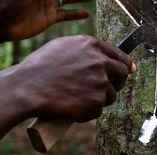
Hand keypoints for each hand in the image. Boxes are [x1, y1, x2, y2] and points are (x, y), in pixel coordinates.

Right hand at [9, 36, 134, 121]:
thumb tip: (97, 55)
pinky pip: (98, 109)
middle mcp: (100, 62)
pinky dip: (88, 111)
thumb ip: (83, 49)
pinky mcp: (96, 101)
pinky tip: (72, 107)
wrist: (27, 87)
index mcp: (92, 45)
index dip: (125, 63)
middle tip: (108, 88)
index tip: (129, 69)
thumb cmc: (38, 67)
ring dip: (99, 99)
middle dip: (118, 82)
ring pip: (110, 94)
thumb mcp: (62, 47)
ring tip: (78, 99)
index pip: (119, 55)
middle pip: (122, 73)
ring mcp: (100, 82)